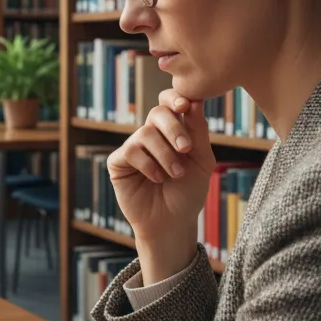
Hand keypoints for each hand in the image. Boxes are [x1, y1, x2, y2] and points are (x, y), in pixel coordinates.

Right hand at [108, 90, 214, 281]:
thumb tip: (195, 100)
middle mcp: (151, 135)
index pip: (169, 103)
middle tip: (186, 148)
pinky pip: (131, 151)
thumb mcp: (201, 160)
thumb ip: (198, 131)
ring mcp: (133, 147)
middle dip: (174, 127)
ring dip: (165, 154)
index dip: (174, 98)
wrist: (172, 222)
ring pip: (145, 133)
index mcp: (172, 130)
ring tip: (175, 174)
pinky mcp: (118, 162)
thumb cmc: (188, 192)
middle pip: (157, 112)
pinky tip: (156, 179)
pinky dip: (148, 164)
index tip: (186, 104)